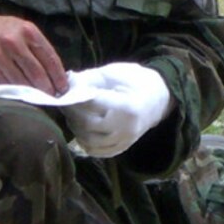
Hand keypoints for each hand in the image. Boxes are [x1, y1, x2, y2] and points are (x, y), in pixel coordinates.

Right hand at [0, 13, 67, 93]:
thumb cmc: (3, 31)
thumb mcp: (23, 30)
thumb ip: (38, 48)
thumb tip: (56, 73)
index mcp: (28, 31)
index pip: (49, 58)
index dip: (58, 76)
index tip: (64, 88)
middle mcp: (14, 42)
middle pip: (38, 73)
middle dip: (48, 88)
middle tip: (53, 97)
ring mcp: (0, 56)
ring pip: (23, 82)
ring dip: (33, 94)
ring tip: (40, 99)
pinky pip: (7, 86)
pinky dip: (17, 93)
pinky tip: (23, 96)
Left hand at [58, 62, 172, 157]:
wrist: (158, 98)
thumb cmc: (136, 81)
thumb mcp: (114, 72)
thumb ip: (89, 78)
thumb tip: (66, 84)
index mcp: (128, 106)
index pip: (93, 104)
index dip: (75, 97)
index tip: (66, 90)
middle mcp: (127, 128)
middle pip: (88, 124)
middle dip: (72, 112)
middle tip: (65, 102)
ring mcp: (125, 141)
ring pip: (89, 140)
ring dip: (75, 127)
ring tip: (72, 114)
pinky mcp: (122, 148)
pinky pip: (97, 151)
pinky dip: (84, 141)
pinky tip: (82, 129)